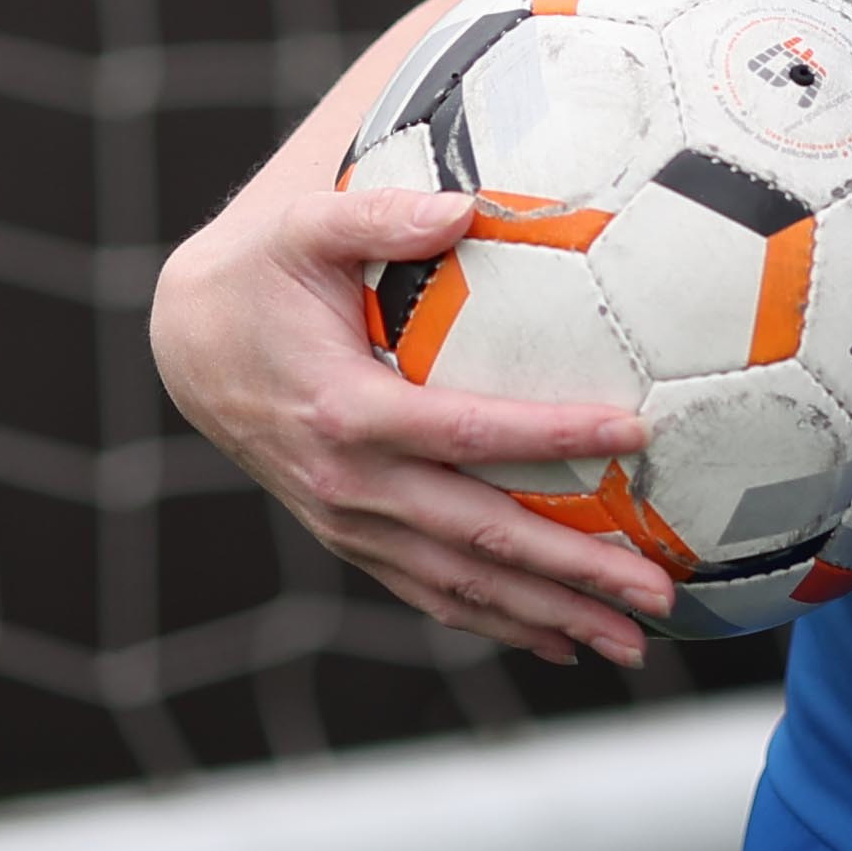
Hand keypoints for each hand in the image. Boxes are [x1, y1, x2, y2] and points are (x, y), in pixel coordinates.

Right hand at [151, 177, 673, 667]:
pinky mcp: (351, 539)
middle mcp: (350, 483)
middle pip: (480, 536)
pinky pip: (430, 591)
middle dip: (575, 569)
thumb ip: (379, 215)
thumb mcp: (304, 228)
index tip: (635, 433)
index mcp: (345, 410)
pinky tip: (560, 642)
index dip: (553, 435)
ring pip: (462, 583)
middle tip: (659, 590)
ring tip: (633, 643)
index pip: (469, 431)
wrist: (192, 343)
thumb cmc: (263, 273)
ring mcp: (350, 523)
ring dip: (550, 616)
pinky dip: (496, 621)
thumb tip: (461, 207)